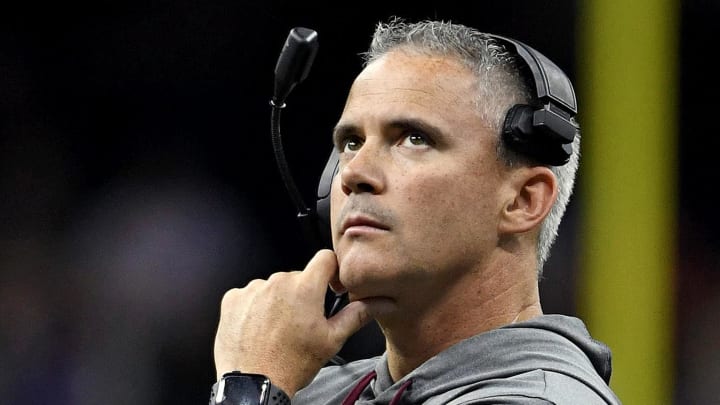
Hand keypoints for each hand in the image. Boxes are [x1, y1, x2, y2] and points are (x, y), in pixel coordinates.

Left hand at [213, 249, 384, 396]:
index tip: (330, 287)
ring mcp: (252, 289)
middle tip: (302, 322)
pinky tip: (260, 329)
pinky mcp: (233, 299)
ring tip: (278, 330)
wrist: (254, 384)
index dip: (331, 271)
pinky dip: (255, 308)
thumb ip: (357, 314)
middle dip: (302, 294)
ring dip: (278, 301)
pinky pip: (250, 295)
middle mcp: (277, 282)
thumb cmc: (291, 364)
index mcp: (305, 287)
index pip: (325, 258)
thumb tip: (380, 303)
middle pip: (297, 277)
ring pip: (273, 287)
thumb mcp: (332, 340)